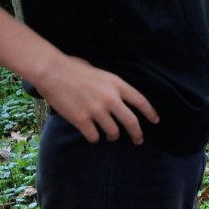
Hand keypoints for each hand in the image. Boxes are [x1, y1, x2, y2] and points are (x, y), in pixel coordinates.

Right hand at [33, 55, 158, 143]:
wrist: (51, 71)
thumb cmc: (73, 67)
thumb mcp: (100, 71)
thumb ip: (111, 85)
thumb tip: (116, 95)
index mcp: (117, 84)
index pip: (141, 101)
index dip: (150, 113)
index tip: (156, 121)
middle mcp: (110, 99)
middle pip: (131, 122)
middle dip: (137, 134)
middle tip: (139, 140)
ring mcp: (96, 111)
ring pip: (113, 132)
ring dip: (113, 136)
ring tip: (111, 136)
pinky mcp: (81, 120)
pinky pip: (94, 136)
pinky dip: (95, 138)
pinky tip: (93, 135)